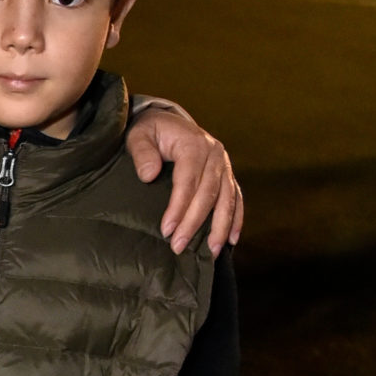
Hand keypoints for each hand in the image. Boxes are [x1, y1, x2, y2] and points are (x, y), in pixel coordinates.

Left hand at [127, 99, 242, 255]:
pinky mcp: (227, 175)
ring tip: (211, 252)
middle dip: (194, 223)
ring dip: (220, 227)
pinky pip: (236, 198)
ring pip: (227, 199)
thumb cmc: (150, 131)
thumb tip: (149, 175)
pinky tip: (232, 239)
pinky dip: (236, 219)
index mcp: (194, 144)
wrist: (166, 122)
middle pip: (208, 194)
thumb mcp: (139, 134)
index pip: (188, 181)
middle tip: (178, 247)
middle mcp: (215, 154)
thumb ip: (142, 152)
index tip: (166, 230)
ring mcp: (224, 165)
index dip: (178, 207)